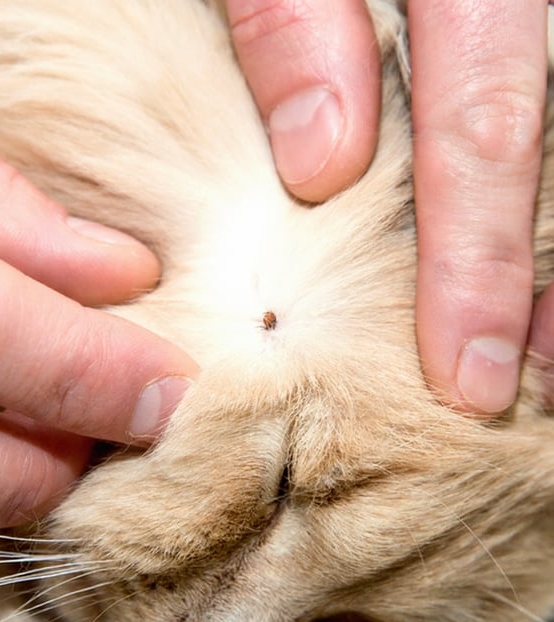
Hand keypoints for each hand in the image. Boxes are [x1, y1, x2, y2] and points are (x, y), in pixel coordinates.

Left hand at [226, 0, 549, 413]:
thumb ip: (289, 15)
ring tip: (545, 354)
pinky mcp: (494, 23)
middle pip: (547, 142)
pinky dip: (531, 199)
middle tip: (527, 388)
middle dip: (541, 277)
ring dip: (553, 256)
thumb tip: (326, 162)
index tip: (467, 374)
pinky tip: (524, 270)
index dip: (478, 261)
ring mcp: (512, 9)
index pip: (482, 123)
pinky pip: (526, 111)